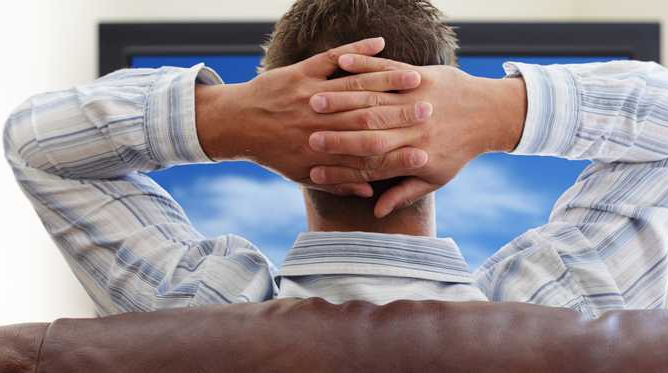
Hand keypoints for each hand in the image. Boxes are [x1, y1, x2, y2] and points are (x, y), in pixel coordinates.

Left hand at [195, 38, 431, 196]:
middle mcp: (322, 124)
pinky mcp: (301, 73)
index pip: (370, 155)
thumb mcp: (303, 174)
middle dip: (403, 115)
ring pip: (357, 87)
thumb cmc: (273, 153)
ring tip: (417, 76)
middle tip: (431, 110)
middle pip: (371, 119)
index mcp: (325, 151)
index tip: (425, 152)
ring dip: (388, 80)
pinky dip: (357, 49)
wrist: (236, 124)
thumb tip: (371, 195)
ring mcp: (311, 95)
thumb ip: (340, 182)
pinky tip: (380, 42)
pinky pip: (334, 58)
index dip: (398, 155)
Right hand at [306, 54, 526, 215]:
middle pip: (368, 132)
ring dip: (343, 99)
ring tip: (315, 100)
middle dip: (336, 135)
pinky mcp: (420, 76)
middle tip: (308, 136)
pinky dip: (366, 65)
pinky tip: (343, 63)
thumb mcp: (436, 177)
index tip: (315, 170)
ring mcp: (416, 99)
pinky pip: (389, 70)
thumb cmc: (459, 149)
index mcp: (413, 154)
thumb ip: (404, 192)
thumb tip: (377, 211)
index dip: (343, 168)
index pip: (371, 164)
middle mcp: (413, 128)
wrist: (489, 114)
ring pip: (374, 100)